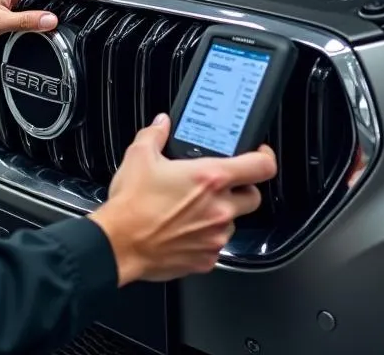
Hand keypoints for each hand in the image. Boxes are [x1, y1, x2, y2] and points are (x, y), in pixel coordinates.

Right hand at [88, 114, 276, 284]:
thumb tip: (163, 124)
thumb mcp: (139, 156)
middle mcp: (219, 209)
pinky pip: (216, 245)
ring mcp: (215, 237)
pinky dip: (205, 237)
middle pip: (253, 196)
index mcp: (209, 179)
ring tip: (192, 209)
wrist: (118, 243)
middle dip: (240, 189)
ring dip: (220, 214)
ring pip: (233, 222)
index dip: (265, 157)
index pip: (261, 166)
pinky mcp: (207, 259)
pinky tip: (183, 230)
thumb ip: (156, 134)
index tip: (259, 154)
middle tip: (217, 185)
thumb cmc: (131, 203)